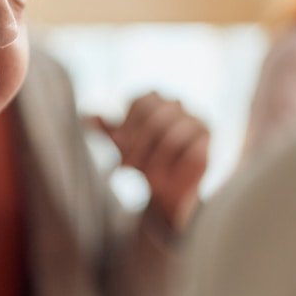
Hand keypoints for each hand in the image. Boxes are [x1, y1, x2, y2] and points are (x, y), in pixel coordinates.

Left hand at [90, 93, 209, 229]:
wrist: (168, 195)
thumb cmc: (146, 165)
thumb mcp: (123, 148)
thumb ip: (109, 132)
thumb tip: (87, 117)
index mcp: (158, 101)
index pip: (142, 100)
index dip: (128, 125)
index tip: (118, 147)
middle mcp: (180, 107)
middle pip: (155, 116)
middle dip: (138, 145)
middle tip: (128, 167)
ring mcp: (197, 123)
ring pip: (171, 135)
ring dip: (154, 160)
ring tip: (147, 176)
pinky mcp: (208, 144)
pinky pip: (190, 151)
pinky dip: (174, 167)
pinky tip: (169, 177)